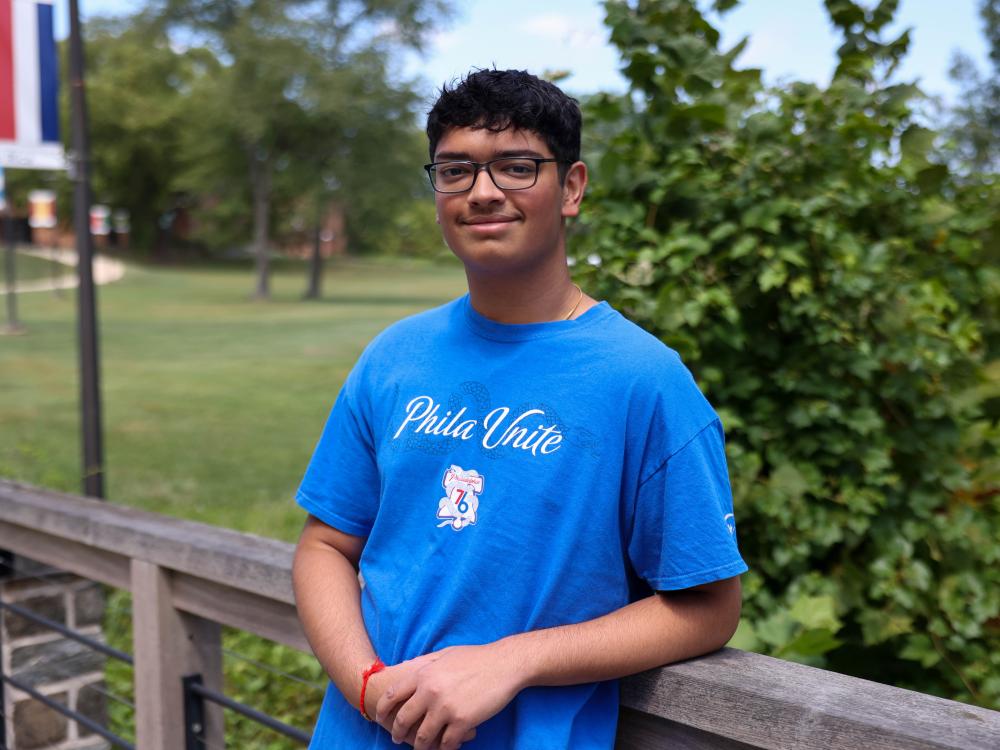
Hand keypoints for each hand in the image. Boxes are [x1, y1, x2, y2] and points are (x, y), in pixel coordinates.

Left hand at [375, 643, 522, 749]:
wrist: (504, 664)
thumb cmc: (476, 657)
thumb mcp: (445, 654)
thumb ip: (424, 663)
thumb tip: (406, 667)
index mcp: (424, 673)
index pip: (393, 695)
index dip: (382, 709)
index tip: (380, 718)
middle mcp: (430, 691)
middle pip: (404, 719)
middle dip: (398, 732)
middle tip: (396, 739)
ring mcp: (446, 708)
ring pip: (423, 737)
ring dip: (420, 747)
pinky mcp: (463, 721)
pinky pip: (447, 743)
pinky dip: (444, 749)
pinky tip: (445, 748)